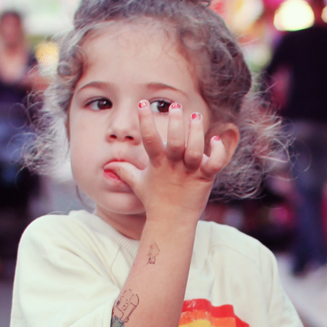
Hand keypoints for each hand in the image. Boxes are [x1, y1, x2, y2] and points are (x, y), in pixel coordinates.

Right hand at [103, 101, 227, 224]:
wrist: (172, 222)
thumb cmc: (155, 200)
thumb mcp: (138, 184)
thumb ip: (125, 171)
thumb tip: (109, 166)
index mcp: (157, 164)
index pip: (149, 139)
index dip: (144, 121)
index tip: (142, 104)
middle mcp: (174, 166)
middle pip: (174, 142)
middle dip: (175, 123)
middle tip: (175, 106)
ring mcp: (190, 172)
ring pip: (195, 150)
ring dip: (196, 132)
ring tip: (195, 116)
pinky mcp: (205, 178)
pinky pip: (214, 164)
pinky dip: (217, 152)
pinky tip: (215, 139)